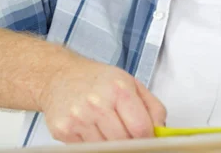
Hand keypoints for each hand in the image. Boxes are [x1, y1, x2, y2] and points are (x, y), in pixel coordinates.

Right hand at [39, 58, 165, 142]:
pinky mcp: (64, 131)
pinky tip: (92, 128)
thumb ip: (153, 107)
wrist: (60, 76)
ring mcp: (79, 118)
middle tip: (128, 133)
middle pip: (124, 142)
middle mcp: (97, 103)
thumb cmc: (97, 80)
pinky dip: (94, 144)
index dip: (148, 137)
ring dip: (112, 143)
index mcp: (119, 89)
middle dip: (130, 141)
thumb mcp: (131, 83)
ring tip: (109, 127)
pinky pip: (88, 149)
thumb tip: (161, 131)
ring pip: (106, 148)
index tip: (147, 137)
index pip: (141, 128)